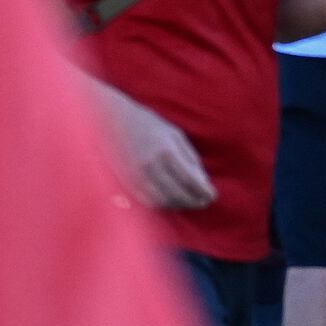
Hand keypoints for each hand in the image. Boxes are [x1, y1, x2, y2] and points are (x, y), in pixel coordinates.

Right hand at [92, 80, 212, 214]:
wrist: (112, 120)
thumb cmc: (148, 124)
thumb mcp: (175, 135)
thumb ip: (190, 158)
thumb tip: (203, 182)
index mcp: (165, 150)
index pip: (190, 180)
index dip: (204, 191)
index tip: (213, 195)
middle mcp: (150, 165)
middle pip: (177, 194)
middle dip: (194, 201)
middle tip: (203, 202)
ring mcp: (136, 175)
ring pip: (163, 201)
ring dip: (179, 205)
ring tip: (189, 202)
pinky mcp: (126, 182)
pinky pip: (147, 201)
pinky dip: (162, 205)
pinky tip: (170, 200)